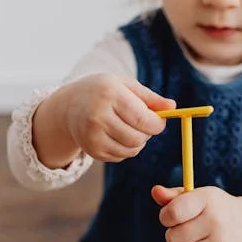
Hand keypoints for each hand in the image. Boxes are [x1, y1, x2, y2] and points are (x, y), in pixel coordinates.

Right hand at [61, 73, 175, 161]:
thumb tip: (173, 107)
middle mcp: (97, 116)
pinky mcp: (92, 151)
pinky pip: (121, 156)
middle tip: (145, 124)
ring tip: (132, 128)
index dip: (157, 124)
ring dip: (139, 142)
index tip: (161, 121)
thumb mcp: (124, 85)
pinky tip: (118, 135)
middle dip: (148, 133)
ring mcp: (92, 136)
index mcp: (109, 94)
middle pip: (137, 137)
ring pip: (131, 149)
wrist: (69, 107)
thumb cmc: (103, 92)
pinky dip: (127, 148)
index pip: (141, 118)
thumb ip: (150, 97)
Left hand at [151, 185, 241, 241]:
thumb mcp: (195, 197)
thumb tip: (156, 192)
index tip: (171, 218)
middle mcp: (217, 221)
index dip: (165, 217)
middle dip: (172, 237)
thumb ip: (172, 197)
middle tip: (181, 234)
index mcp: (208, 199)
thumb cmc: (212, 209)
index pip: (174, 213)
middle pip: (175, 237)